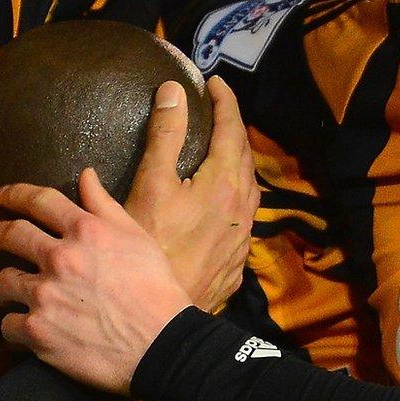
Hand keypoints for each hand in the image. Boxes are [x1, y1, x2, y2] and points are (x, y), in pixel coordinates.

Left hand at [0, 171, 193, 393]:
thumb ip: (105, 205)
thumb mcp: (138, 238)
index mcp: (85, 231)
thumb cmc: (157, 290)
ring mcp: (45, 295)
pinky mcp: (38, 332)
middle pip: (11, 235)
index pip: (39, 201)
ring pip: (3, 282)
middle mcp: (59, 258)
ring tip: (8, 292)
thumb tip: (85, 175)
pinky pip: (8, 325)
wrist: (162, 345)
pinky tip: (22, 327)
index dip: (16, 194)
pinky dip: (13, 326)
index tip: (3, 196)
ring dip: (4, 285)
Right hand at [123, 77, 258, 311]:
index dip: (224, 101)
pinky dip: (231, 197)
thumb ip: (165, 134)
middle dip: (233, 129)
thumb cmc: (152, 247)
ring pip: (248, 190)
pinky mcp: (235, 263)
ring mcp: (242, 238)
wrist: (164, 318)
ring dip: (236, 164)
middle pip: (245, 157)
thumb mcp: (151, 183)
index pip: (232, 129)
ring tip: (218, 152)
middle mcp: (243, 208)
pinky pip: (240, 218)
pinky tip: (214, 204)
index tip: (213, 83)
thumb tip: (174, 91)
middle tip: (217, 111)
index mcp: (226, 183)